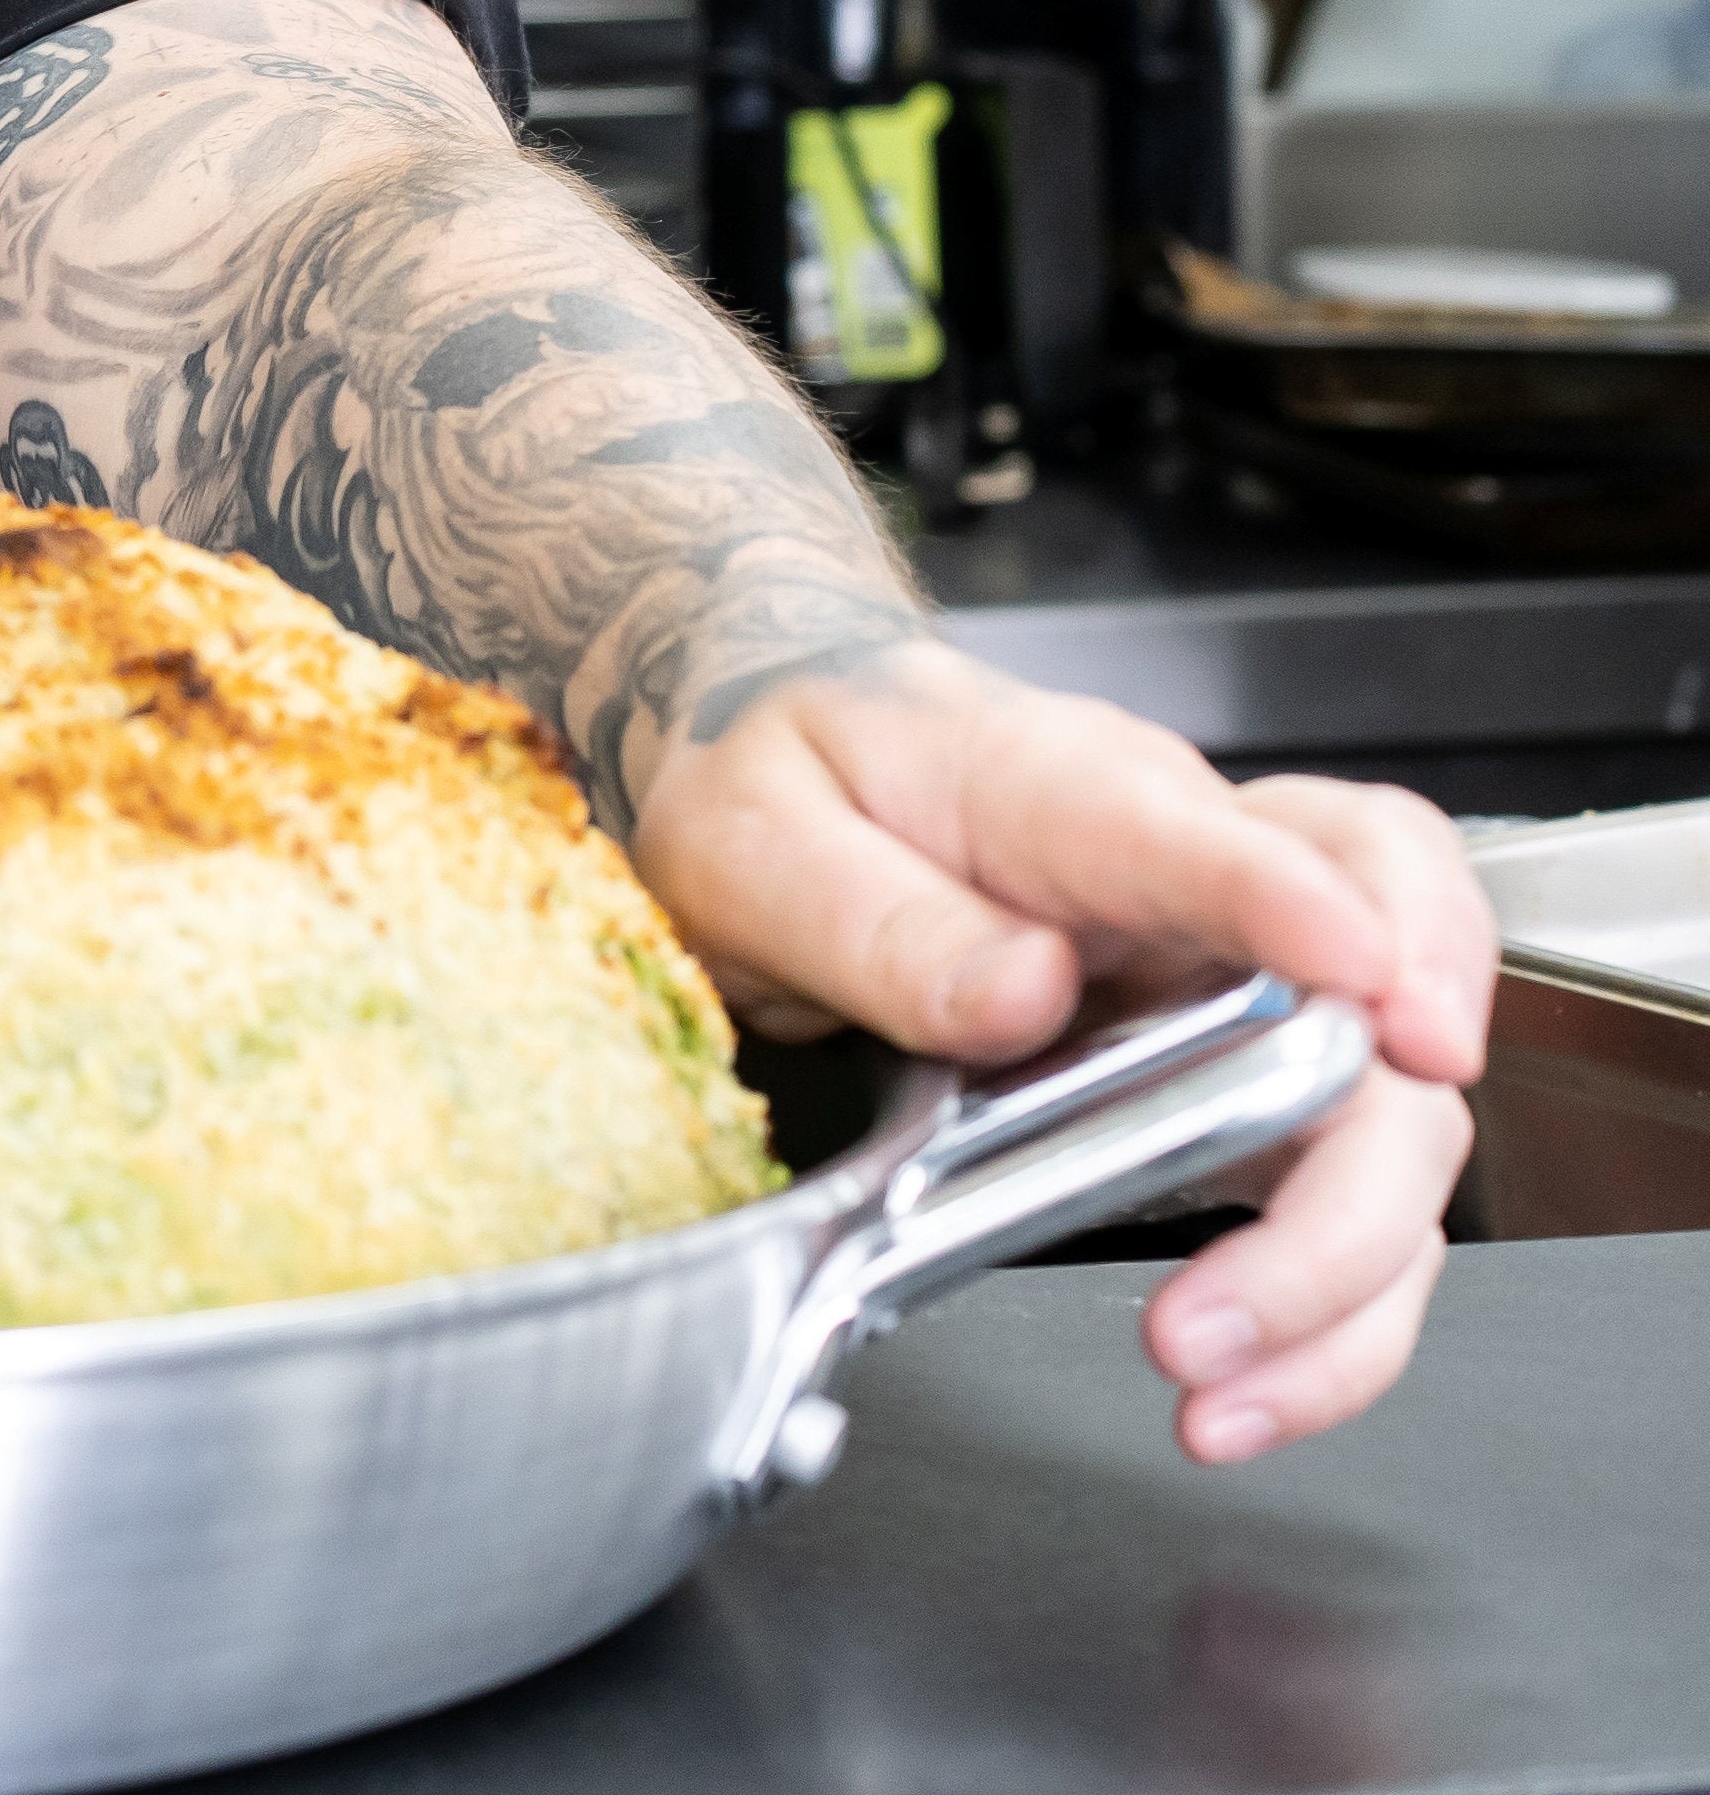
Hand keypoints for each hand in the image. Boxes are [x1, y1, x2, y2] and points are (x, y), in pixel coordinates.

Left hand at [632, 640, 1497, 1463]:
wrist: (778, 768)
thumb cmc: (786, 780)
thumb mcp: (760, 834)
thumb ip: (877, 916)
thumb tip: (1017, 993)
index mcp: (1070, 790)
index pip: (1220, 835)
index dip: (1313, 910)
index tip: (1376, 994)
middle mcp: (1198, 879)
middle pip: (1379, 983)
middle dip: (1367, 1145)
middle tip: (1284, 1266)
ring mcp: (1239, 982)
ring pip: (1394, 1115)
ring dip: (1344, 1267)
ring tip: (1219, 1374)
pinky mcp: (1242, 1079)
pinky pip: (1340, 1195)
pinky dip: (1325, 1311)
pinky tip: (1245, 1385)